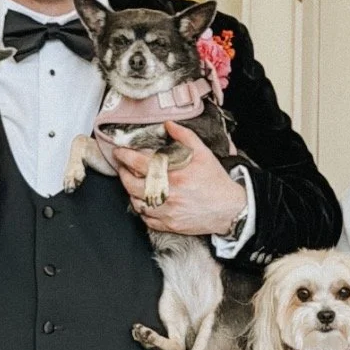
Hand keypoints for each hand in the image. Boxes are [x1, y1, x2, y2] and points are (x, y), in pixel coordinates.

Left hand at [113, 123, 247, 235]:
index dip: (125, 156)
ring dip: (131, 192)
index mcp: (174, 175)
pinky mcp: (169, 225)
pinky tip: (146, 201)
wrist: (229, 209)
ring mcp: (167, 212)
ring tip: (134, 183)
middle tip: (123, 167)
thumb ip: (185, 137)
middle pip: (132, 185)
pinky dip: (142, 210)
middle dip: (123, 174)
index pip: (139, 164)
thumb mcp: (204, 153)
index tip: (120, 152)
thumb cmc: (215, 182)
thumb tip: (168, 125)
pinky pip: (146, 219)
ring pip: (136, 203)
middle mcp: (168, 194)